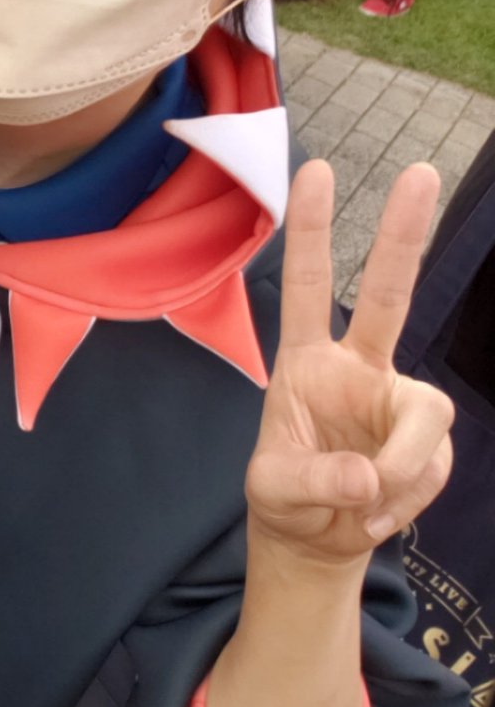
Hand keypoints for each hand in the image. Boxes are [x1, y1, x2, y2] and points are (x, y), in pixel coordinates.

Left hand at [245, 160, 453, 565]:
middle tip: (420, 171)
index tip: (315, 169)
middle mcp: (357, 367)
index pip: (305, 286)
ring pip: (426, 415)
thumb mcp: (275, 489)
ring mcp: (396, 402)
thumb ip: (315, 480)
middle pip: (387, 295)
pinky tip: (373, 517)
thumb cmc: (286, 495)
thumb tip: (370, 477)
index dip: (310, 232)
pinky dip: (404, 501)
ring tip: (363, 507)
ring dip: (402, 469)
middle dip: (402, 236)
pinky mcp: (426, 442)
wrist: (316, 536)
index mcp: (305, 361)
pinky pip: (431, 467)